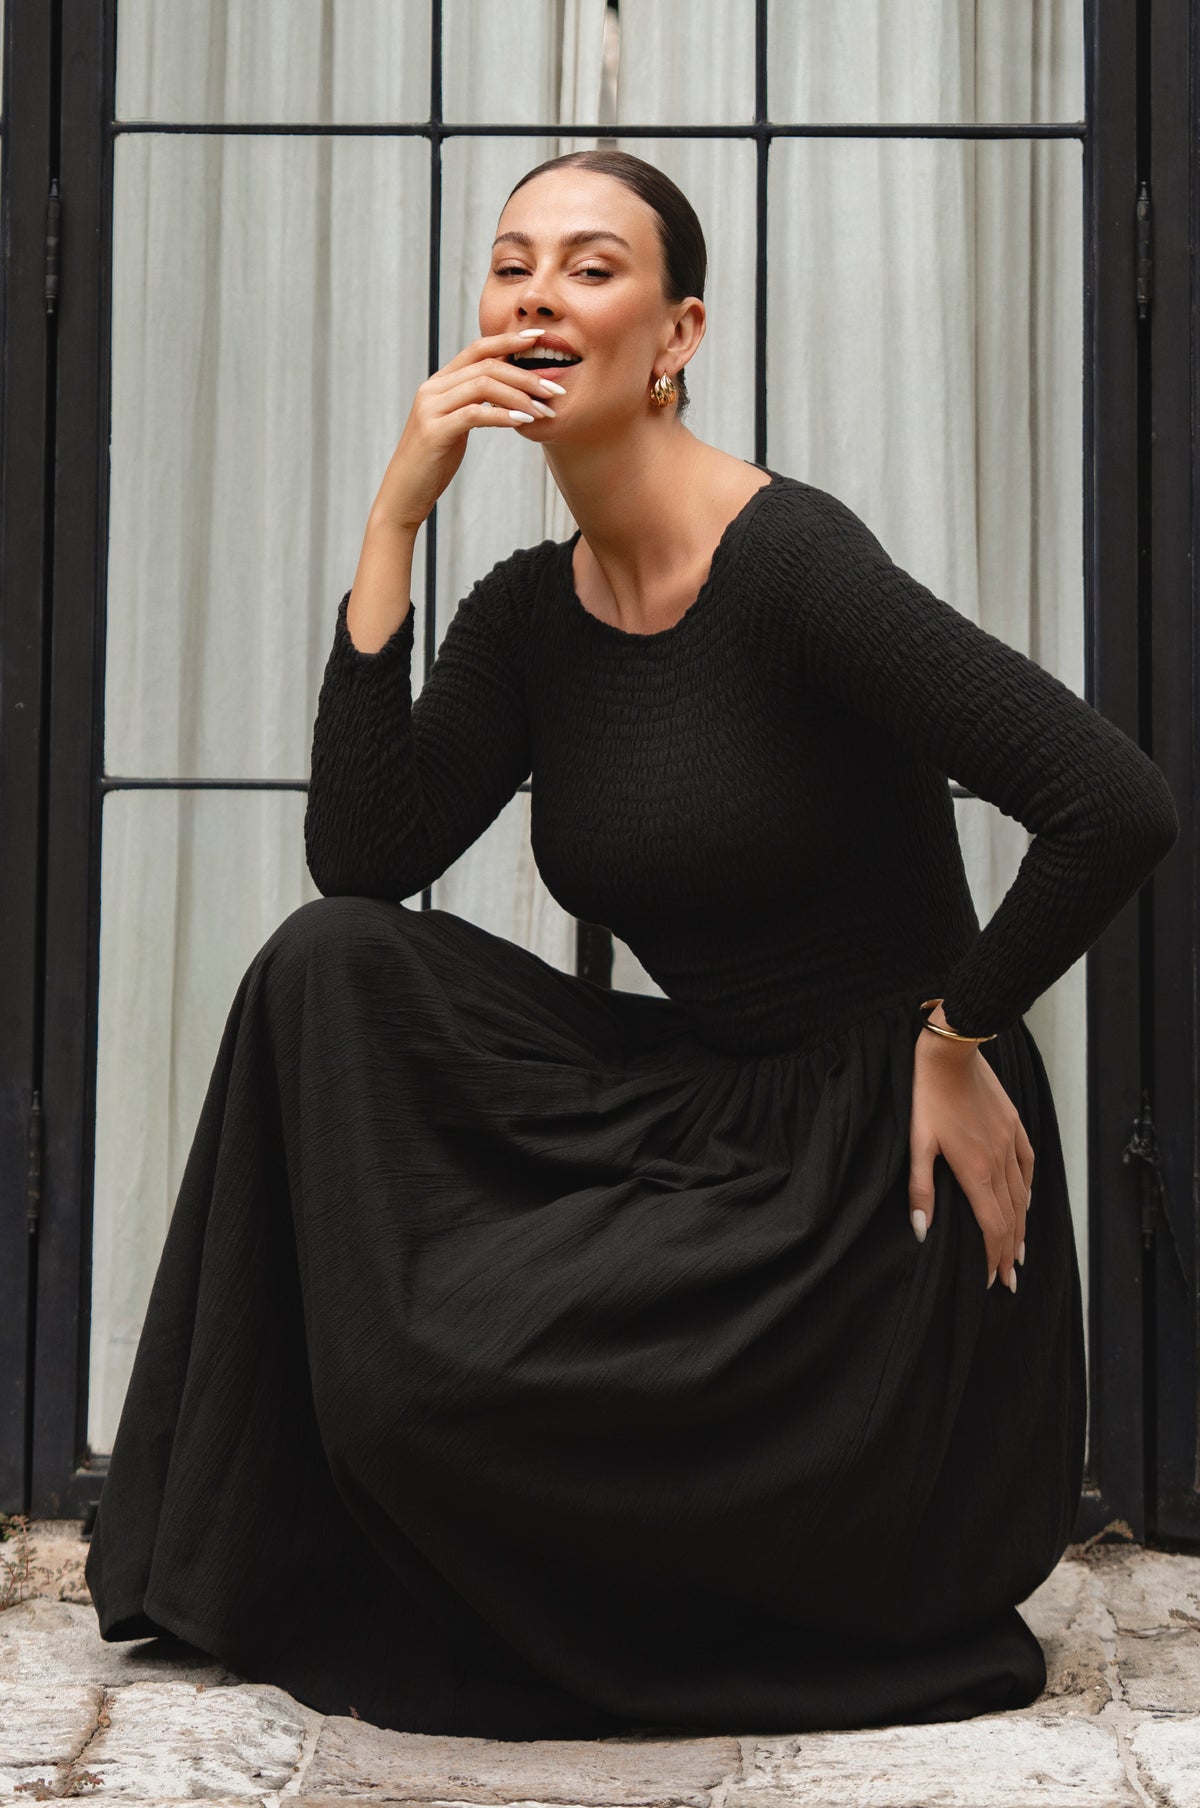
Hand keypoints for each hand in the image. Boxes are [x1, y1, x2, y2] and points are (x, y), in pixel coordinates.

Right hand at [369, 329, 560, 534]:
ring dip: (520, 396)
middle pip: (486, 365)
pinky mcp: (434, 432)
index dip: (510, 340)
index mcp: (438, 383)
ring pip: (483, 385)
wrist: (402, 495)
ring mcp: (430, 409)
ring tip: (545, 411)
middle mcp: (432, 389)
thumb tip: (503, 395)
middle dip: (526, 374)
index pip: (478, 349)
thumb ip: (472, 405)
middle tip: (555, 390)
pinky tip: (523, 421)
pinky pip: (475, 414)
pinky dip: (503, 415)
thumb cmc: (433, 464)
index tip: (540, 339)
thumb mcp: (454, 426)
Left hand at [907, 1009, 1033, 1290]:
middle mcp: (999, 1163)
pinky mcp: (1015, 1127)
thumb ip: (920, 1189)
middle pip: (1011, 1219)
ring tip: (1019, 1253)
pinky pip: (1028, 1167)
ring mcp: (1011, 1144)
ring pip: (1021, 1197)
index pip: (991, 1227)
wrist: (953, 1053)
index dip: (992, 1256)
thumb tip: (921, 1230)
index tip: (992, 1279)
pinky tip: (1026, 1202)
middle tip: (1009, 1280)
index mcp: (975, 1172)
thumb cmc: (928, 1096)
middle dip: (1008, 1252)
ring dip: (1021, 1229)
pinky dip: (1028, 1191)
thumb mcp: (916, 1144)